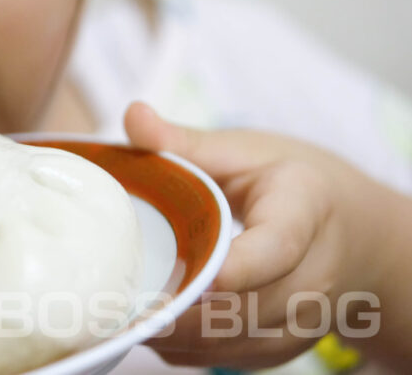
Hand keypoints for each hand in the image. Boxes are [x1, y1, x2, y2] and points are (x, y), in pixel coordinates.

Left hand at [124, 102, 395, 368]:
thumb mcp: (245, 151)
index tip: (197, 276)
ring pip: (232, 340)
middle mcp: (312, 276)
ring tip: (115, 311)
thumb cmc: (290, 183)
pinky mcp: (279, 348)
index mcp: (304, 211)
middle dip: (180, 307)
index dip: (239, 267)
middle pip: (246, 305)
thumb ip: (185, 141)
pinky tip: (141, 323)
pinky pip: (225, 356)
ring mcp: (300, 321)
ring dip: (174, 332)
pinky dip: (181, 345)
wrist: (350, 232)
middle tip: (115, 299)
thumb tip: (133, 115)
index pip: (278, 248)